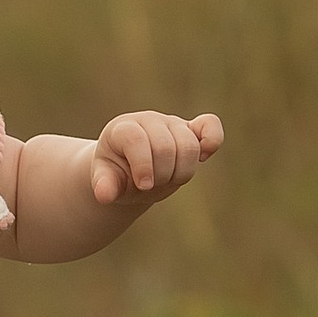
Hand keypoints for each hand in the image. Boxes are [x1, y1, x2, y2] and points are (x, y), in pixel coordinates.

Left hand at [90, 109, 222, 204]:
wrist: (130, 170)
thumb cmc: (116, 174)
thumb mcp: (105, 181)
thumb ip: (105, 185)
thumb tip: (104, 195)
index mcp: (122, 128)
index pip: (136, 139)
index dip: (143, 165)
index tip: (142, 186)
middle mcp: (148, 120)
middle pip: (166, 146)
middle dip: (162, 174)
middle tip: (152, 184)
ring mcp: (171, 124)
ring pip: (189, 145)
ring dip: (182, 170)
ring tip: (168, 178)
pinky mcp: (191, 131)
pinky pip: (210, 125)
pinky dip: (213, 139)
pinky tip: (205, 156)